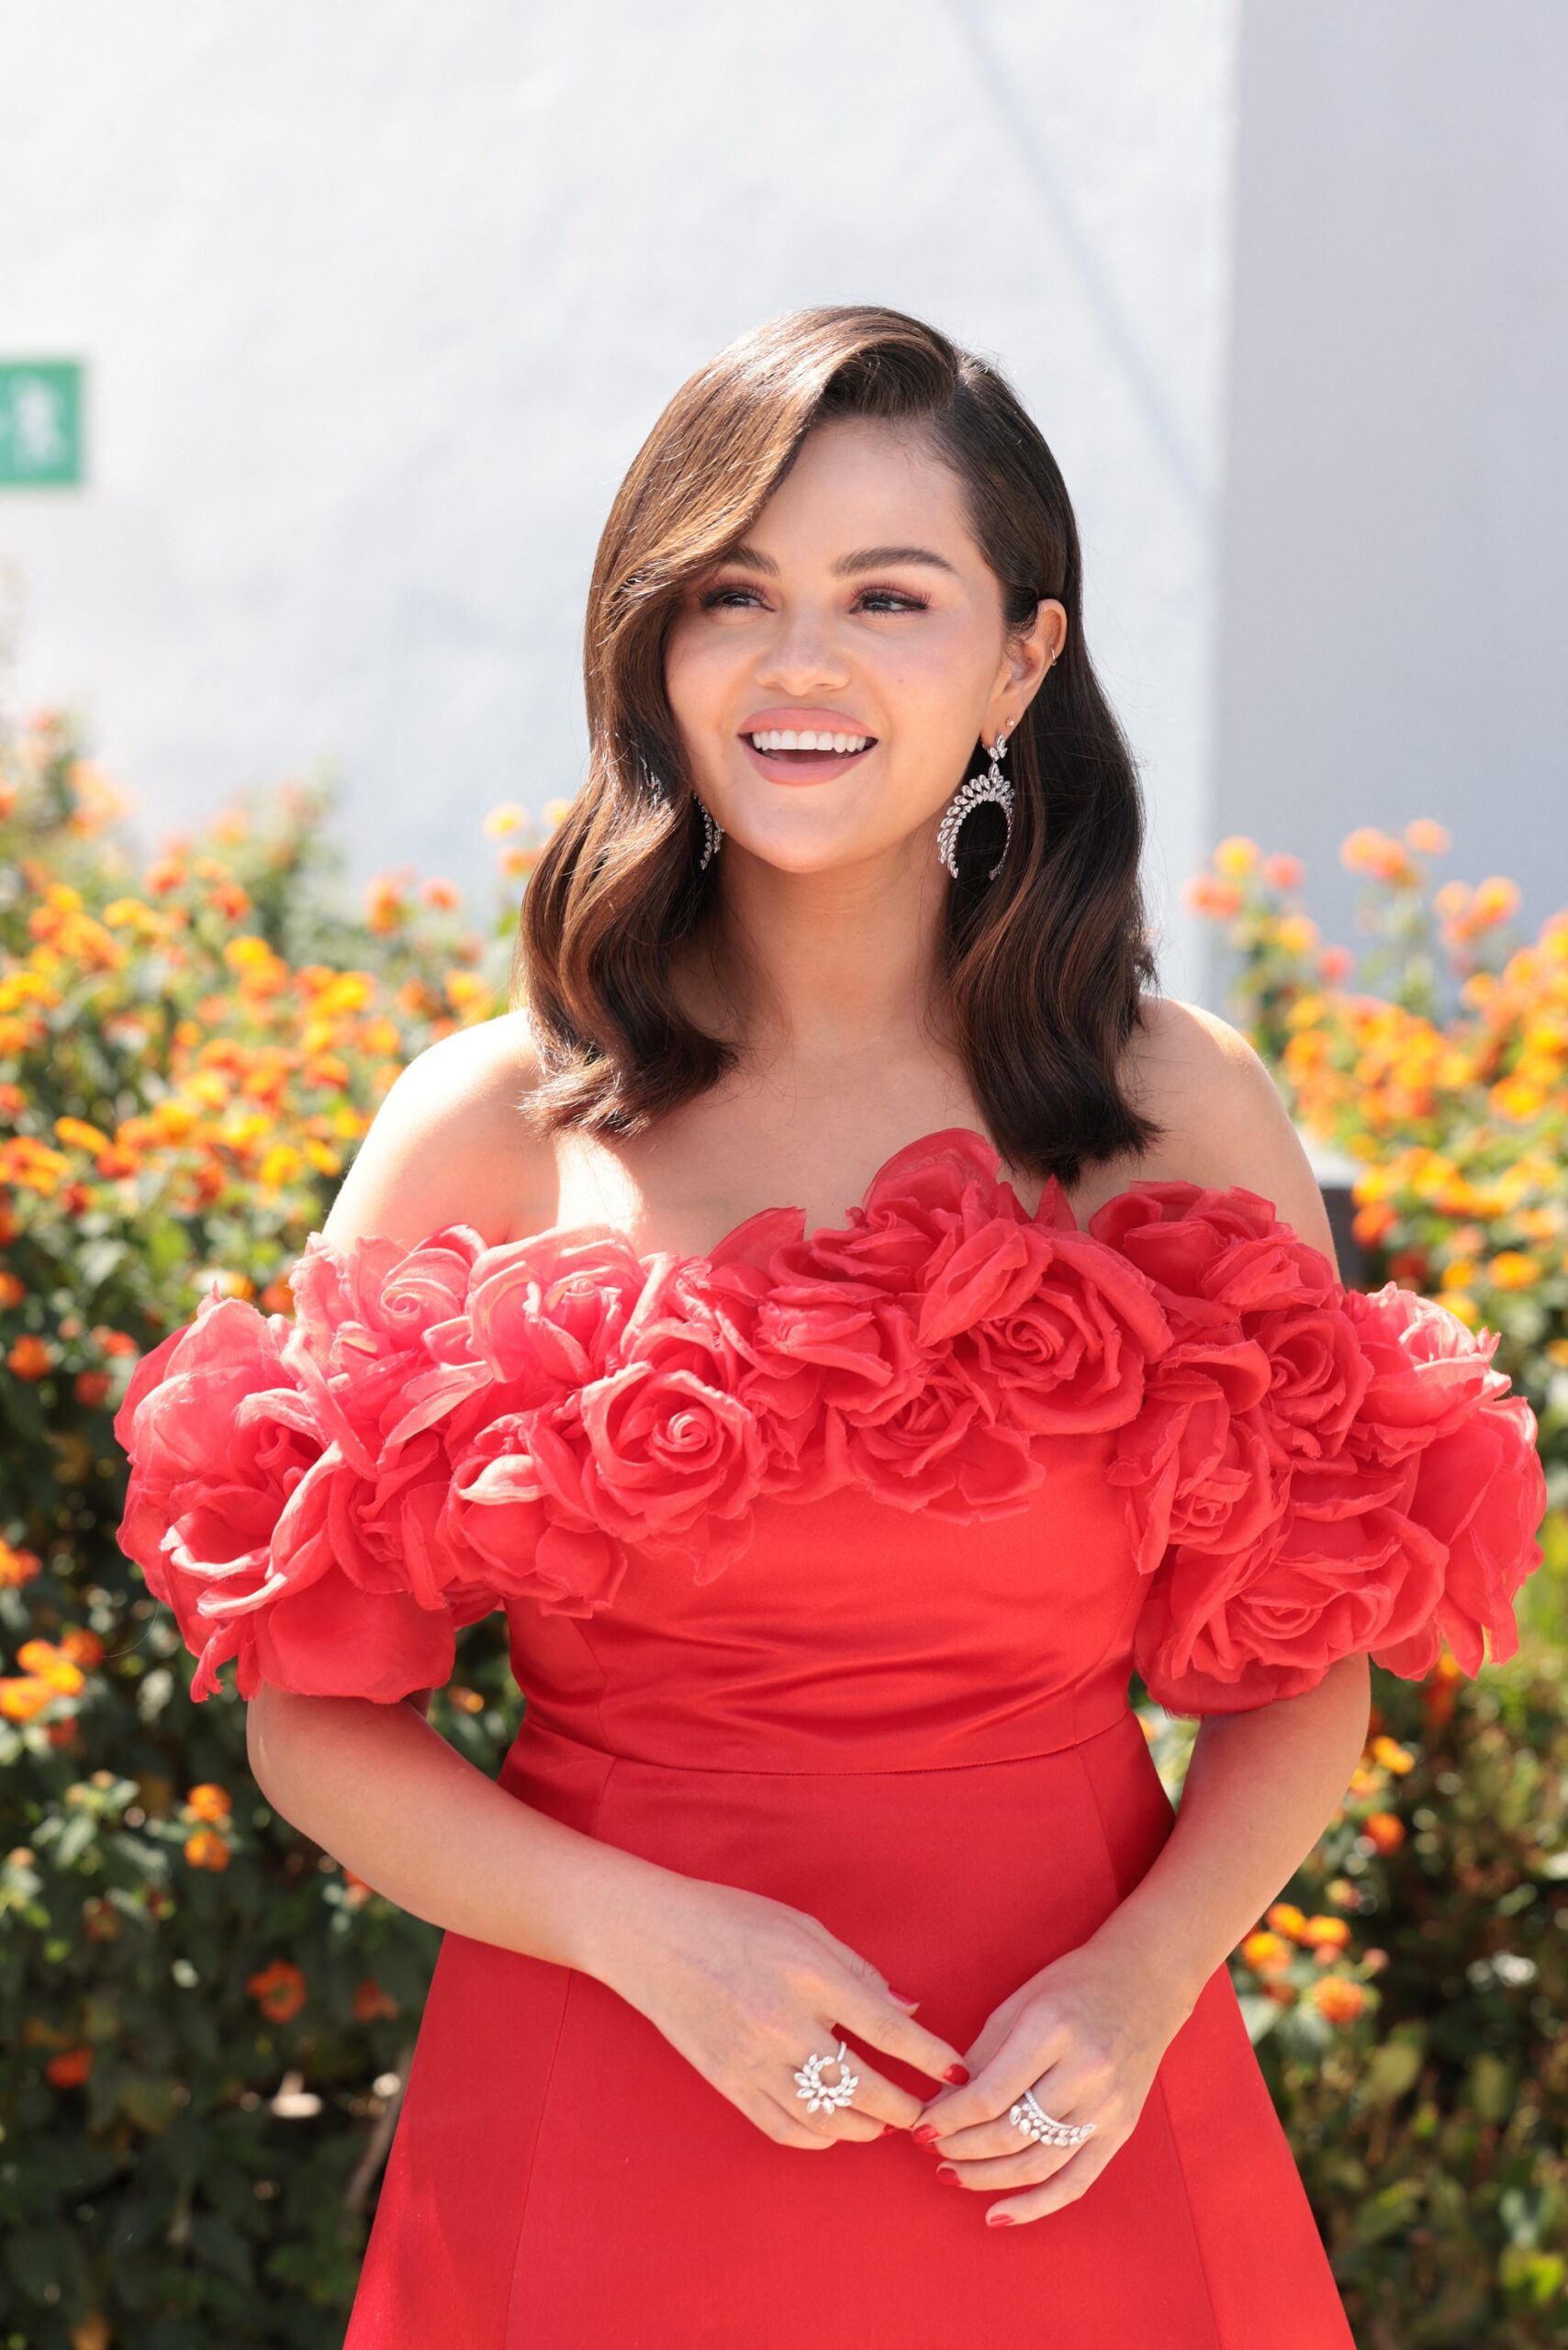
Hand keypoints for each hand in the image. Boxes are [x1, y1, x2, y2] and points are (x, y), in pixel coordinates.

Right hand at [592, 1869, 970, 2149]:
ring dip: (865, 2127)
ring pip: (825, 2118)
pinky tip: (835, 2128)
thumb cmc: (732, 1919)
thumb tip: (908, 2013)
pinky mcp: (727, 2081)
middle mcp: (782, 2023)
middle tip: (925, 2110)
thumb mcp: (802, 1927)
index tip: (957, 2072)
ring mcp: (751, 2059)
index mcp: (808, 1975)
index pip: (885, 2030)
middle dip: (904, 2106)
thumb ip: (858, 1972)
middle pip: (862, 2086)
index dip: (929, 2057)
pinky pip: (783, 2127)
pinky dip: (817, 2136)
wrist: (651, 1936)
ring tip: (883, 2121)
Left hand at [911, 1932, 1193, 2225]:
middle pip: (1010, 2134)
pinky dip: (1035, 2206)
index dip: (948, 2119)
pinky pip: (1075, 2183)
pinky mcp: (1121, 2130)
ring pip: (1037, 2165)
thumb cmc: (1072, 1986)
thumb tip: (939, 2107)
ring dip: (986, 2178)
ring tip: (952, 2174)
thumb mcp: (1019, 2004)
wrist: (1145, 1982)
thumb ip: (980, 2056)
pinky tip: (998, 2214)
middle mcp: (1084, 2072)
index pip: (988, 2095)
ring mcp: (1107, 2106)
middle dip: (961, 2149)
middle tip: (932, 2150)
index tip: (921, 2127)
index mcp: (1052, 2030)